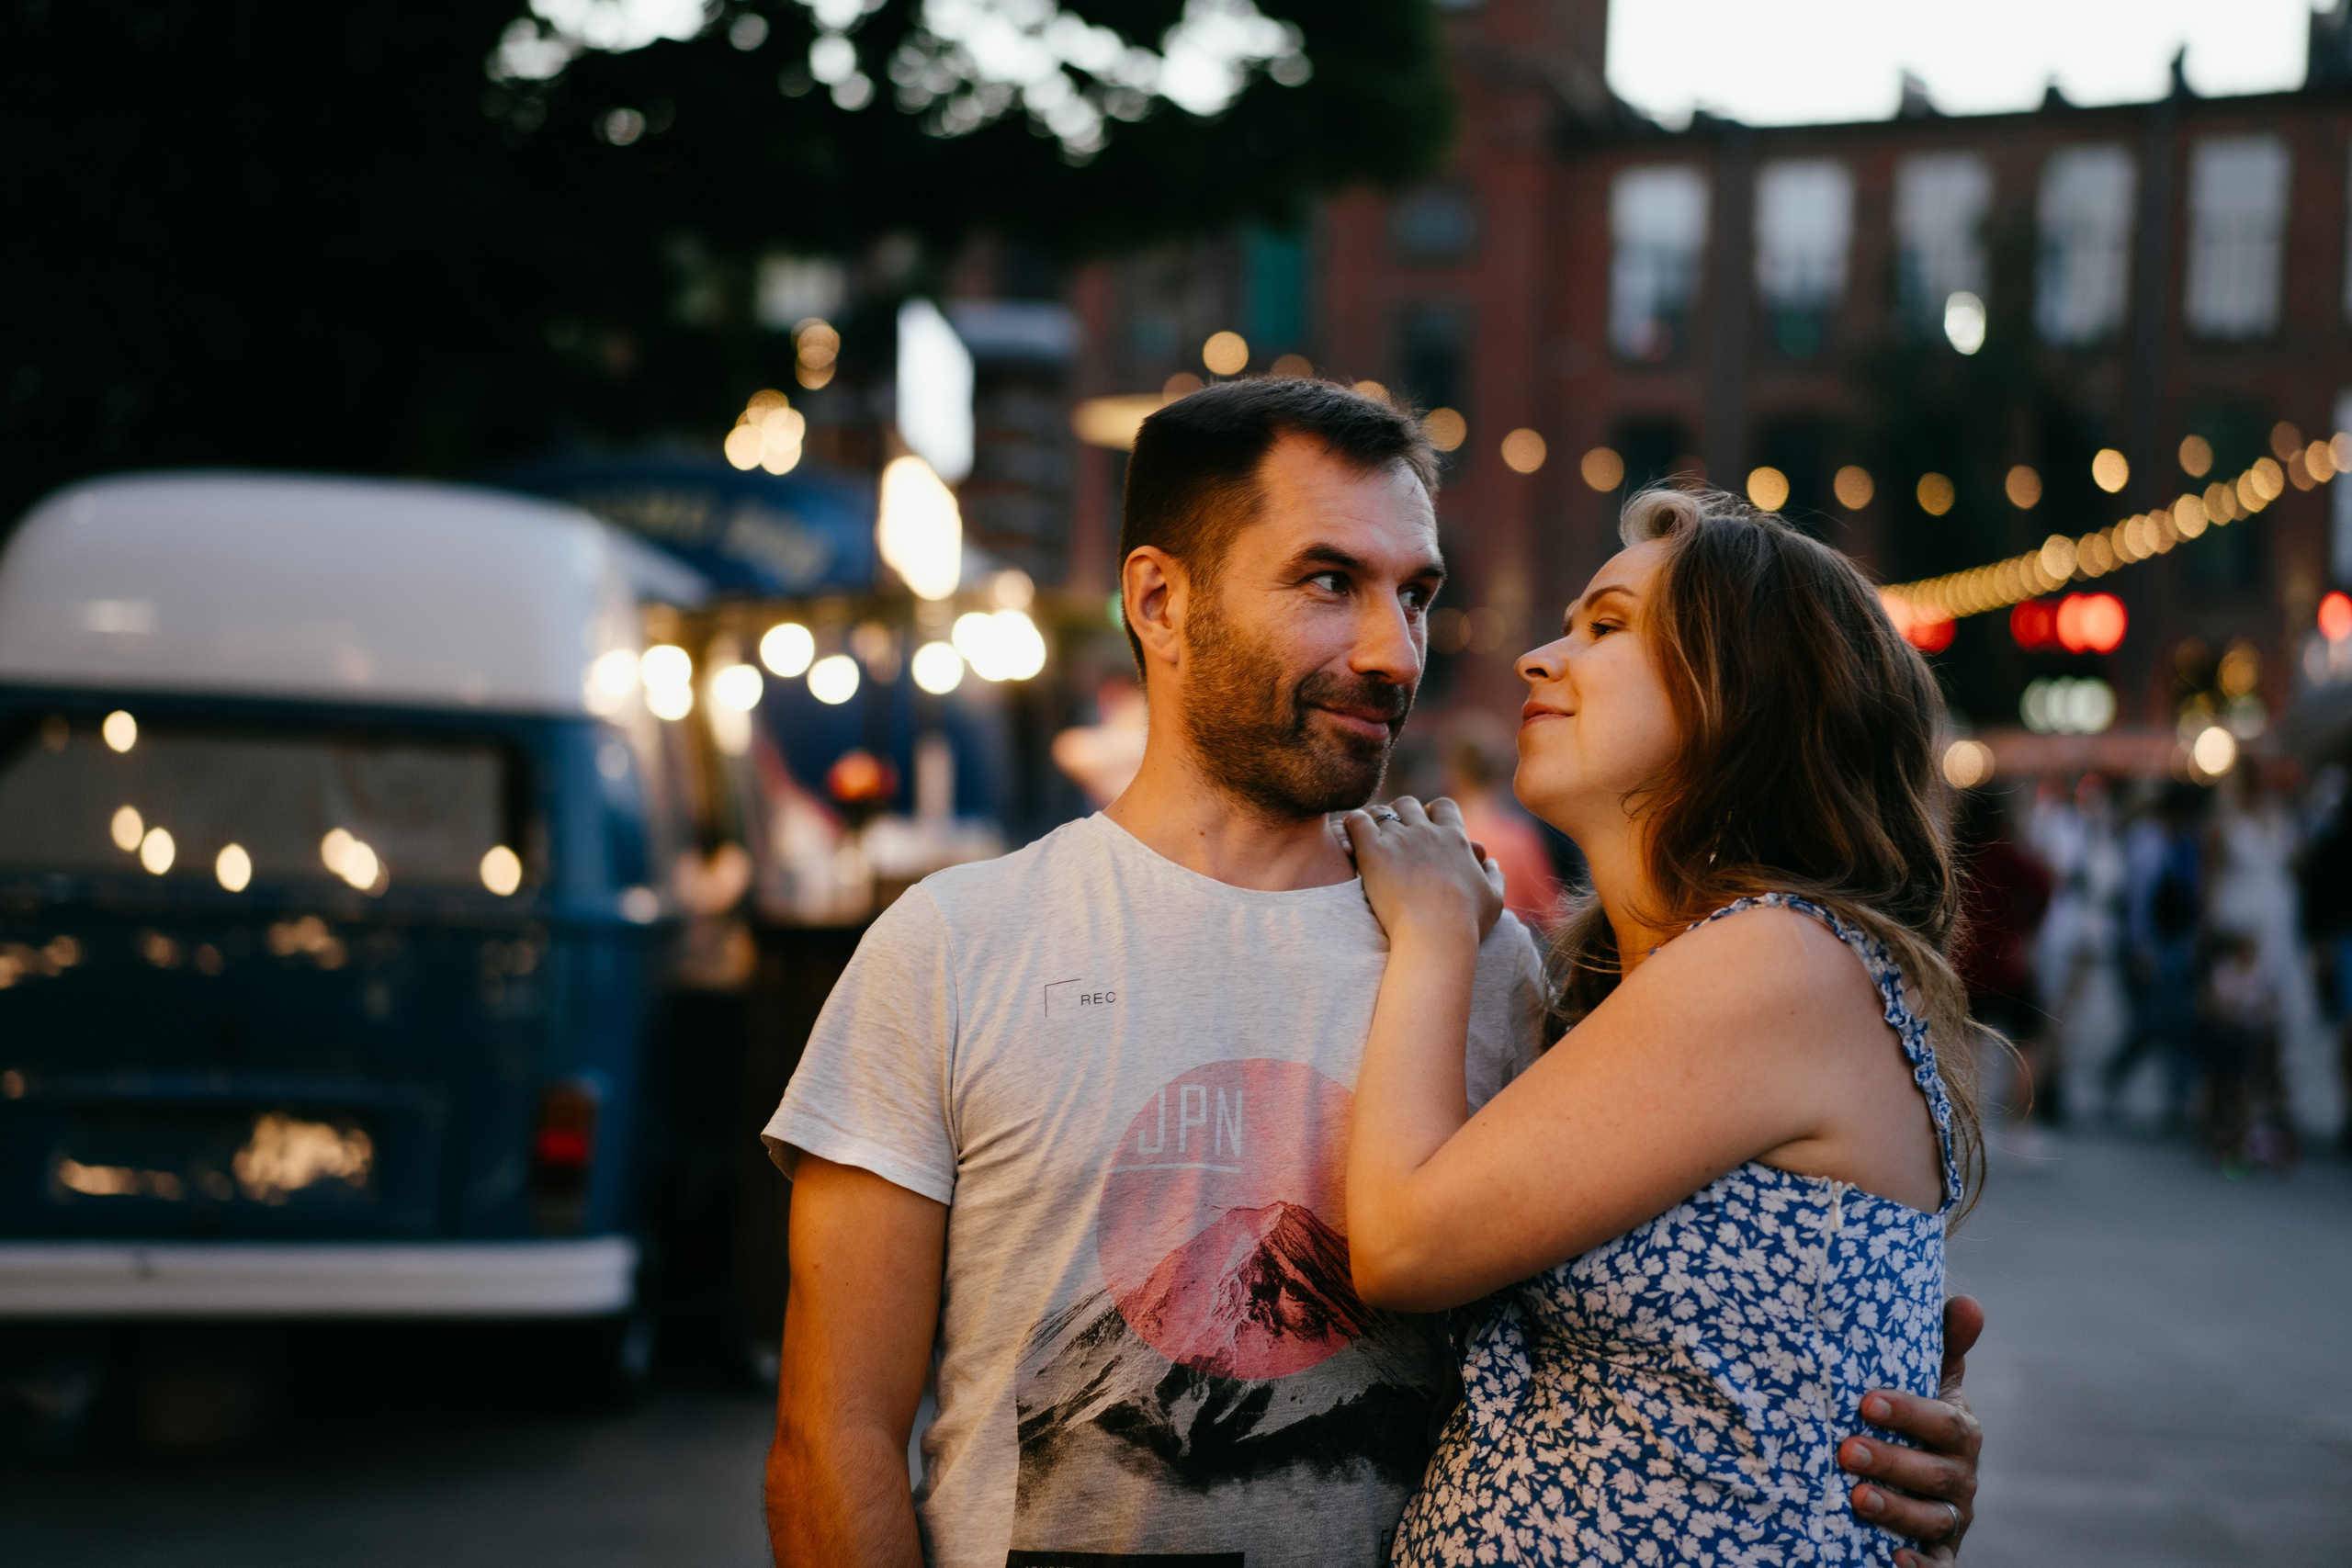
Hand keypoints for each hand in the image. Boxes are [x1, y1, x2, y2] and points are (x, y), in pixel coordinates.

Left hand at [1343, 795, 1504, 943]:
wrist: (1436, 934)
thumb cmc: (1466, 923)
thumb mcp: (1493, 899)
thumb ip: (1494, 877)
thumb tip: (1492, 863)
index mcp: (1455, 839)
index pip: (1443, 806)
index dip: (1432, 812)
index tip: (1425, 826)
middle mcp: (1427, 832)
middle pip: (1407, 803)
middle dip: (1399, 814)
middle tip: (1392, 834)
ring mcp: (1399, 838)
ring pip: (1380, 811)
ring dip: (1373, 821)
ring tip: (1366, 839)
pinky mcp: (1373, 850)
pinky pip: (1356, 820)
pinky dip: (1350, 825)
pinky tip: (1349, 842)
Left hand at [1839, 1295, 1983, 1565]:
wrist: (1915, 1477)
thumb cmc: (1914, 1418)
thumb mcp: (1930, 1382)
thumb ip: (1945, 1345)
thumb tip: (1968, 1301)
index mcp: (1959, 1431)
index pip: (1943, 1420)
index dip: (1909, 1411)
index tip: (1865, 1402)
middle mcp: (1961, 1476)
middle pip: (1935, 1473)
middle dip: (1892, 1462)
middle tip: (1845, 1451)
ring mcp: (1950, 1517)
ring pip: (1931, 1518)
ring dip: (1895, 1510)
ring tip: (1856, 1499)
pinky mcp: (1940, 1552)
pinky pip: (1937, 1565)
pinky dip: (1919, 1565)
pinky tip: (1891, 1559)